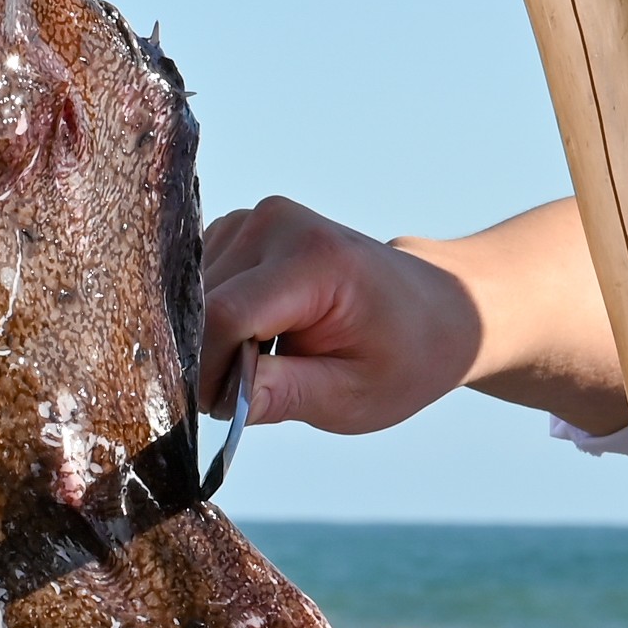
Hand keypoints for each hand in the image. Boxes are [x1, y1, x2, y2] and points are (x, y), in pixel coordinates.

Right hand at [201, 195, 627, 439]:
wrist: (437, 308)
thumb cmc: (404, 355)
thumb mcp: (353, 395)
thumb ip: (282, 393)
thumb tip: (214, 397)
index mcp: (314, 260)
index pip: (223, 316)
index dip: (208, 371)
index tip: (223, 409)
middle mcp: (276, 223)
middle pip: (200, 304)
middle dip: (210, 359)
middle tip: (255, 393)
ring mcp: (255, 218)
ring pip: (191, 295)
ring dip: (210, 339)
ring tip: (268, 359)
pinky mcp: (239, 226)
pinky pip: (197, 282)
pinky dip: (213, 318)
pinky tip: (257, 333)